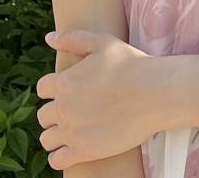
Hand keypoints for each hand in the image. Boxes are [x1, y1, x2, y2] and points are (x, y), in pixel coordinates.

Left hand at [36, 30, 161, 170]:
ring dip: (56, 136)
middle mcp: (63, 107)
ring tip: (72, 134)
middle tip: (73, 114)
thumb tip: (48, 38)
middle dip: (55, 115)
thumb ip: (73, 39)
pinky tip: (73, 151)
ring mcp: (72, 131)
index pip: (42, 89)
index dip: (53, 91)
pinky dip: (60, 157)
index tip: (68, 94)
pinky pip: (57, 160)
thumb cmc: (132, 65)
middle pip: (43, 116)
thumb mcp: (103, 43)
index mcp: (64, 82)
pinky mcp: (84, 151)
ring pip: (47, 139)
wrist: (156, 93)